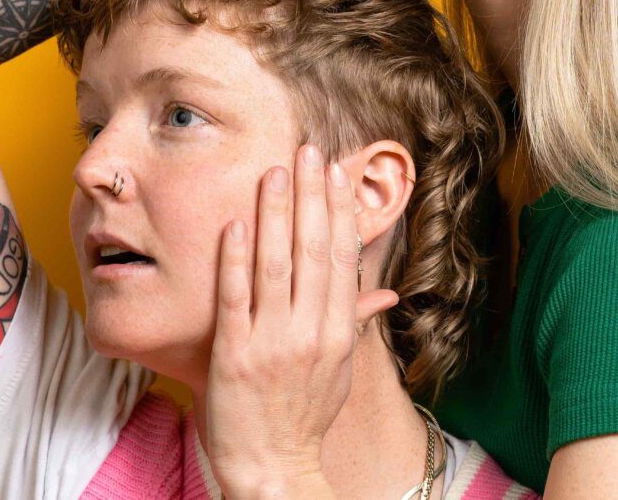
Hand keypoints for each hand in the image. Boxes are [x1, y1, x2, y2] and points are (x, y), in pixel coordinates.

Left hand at [205, 143, 398, 498]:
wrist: (272, 466)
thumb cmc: (304, 416)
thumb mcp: (339, 370)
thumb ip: (355, 322)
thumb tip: (383, 291)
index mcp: (338, 333)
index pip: (343, 258)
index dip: (340, 210)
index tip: (336, 172)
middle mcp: (310, 332)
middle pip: (313, 250)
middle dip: (311, 196)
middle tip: (307, 151)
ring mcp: (272, 342)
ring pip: (275, 264)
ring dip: (275, 213)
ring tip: (273, 172)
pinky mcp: (233, 353)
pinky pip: (235, 296)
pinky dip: (236, 258)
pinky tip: (236, 224)